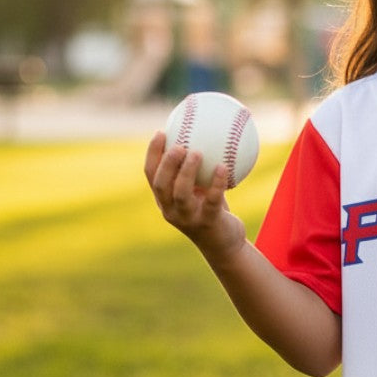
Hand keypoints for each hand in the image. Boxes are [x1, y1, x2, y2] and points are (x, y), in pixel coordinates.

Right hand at [144, 131, 245, 261]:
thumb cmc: (213, 210)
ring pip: (180, 193)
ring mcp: (187, 218)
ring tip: (196, 152)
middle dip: (166, 162)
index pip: (151, 174)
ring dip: (186, 171)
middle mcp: (171, 209)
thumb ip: (199, 170)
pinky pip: (211, 201)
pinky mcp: (206, 223)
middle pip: (161, 184)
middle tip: (178, 144)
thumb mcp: (202, 189)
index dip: (152, 153)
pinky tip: (222, 167)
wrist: (225, 244)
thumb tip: (206, 135)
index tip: (161, 132)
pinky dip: (216, 183)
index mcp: (165, 199)